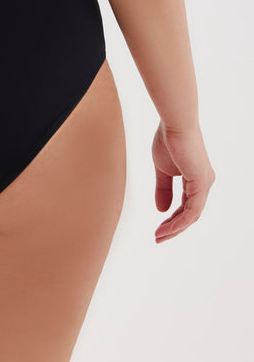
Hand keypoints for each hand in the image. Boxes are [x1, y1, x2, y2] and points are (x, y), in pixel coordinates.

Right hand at [152, 120, 214, 242]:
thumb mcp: (162, 170)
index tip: (157, 228)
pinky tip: (166, 227)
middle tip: (158, 238)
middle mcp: (204, 184)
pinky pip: (192, 211)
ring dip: (174, 228)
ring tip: (159, 236)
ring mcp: (204, 184)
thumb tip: (161, 210)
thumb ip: (163, 189)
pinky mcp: (201, 183)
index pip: (186, 206)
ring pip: (192, 216)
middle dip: (173, 228)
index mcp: (196, 179)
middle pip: (190, 215)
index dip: (172, 219)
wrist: (174, 124)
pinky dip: (179, 221)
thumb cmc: (168, 140)